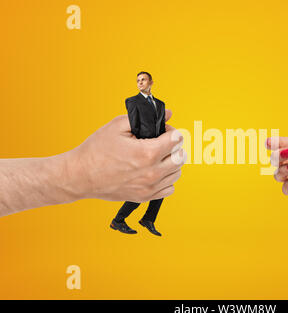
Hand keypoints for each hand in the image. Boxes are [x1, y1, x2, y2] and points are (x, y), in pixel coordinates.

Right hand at [63, 109, 185, 202]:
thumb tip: (168, 114)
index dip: (172, 132)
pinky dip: (167, 179)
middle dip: (174, 147)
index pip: (177, 140)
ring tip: (158, 157)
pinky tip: (155, 171)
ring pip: (177, 173)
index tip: (163, 131)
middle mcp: (152, 173)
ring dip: (172, 162)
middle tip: (162, 143)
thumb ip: (145, 118)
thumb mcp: (117, 126)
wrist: (80, 176)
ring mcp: (149, 187)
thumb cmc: (95, 151)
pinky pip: (169, 188)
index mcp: (147, 154)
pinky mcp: (145, 197)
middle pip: (180, 157)